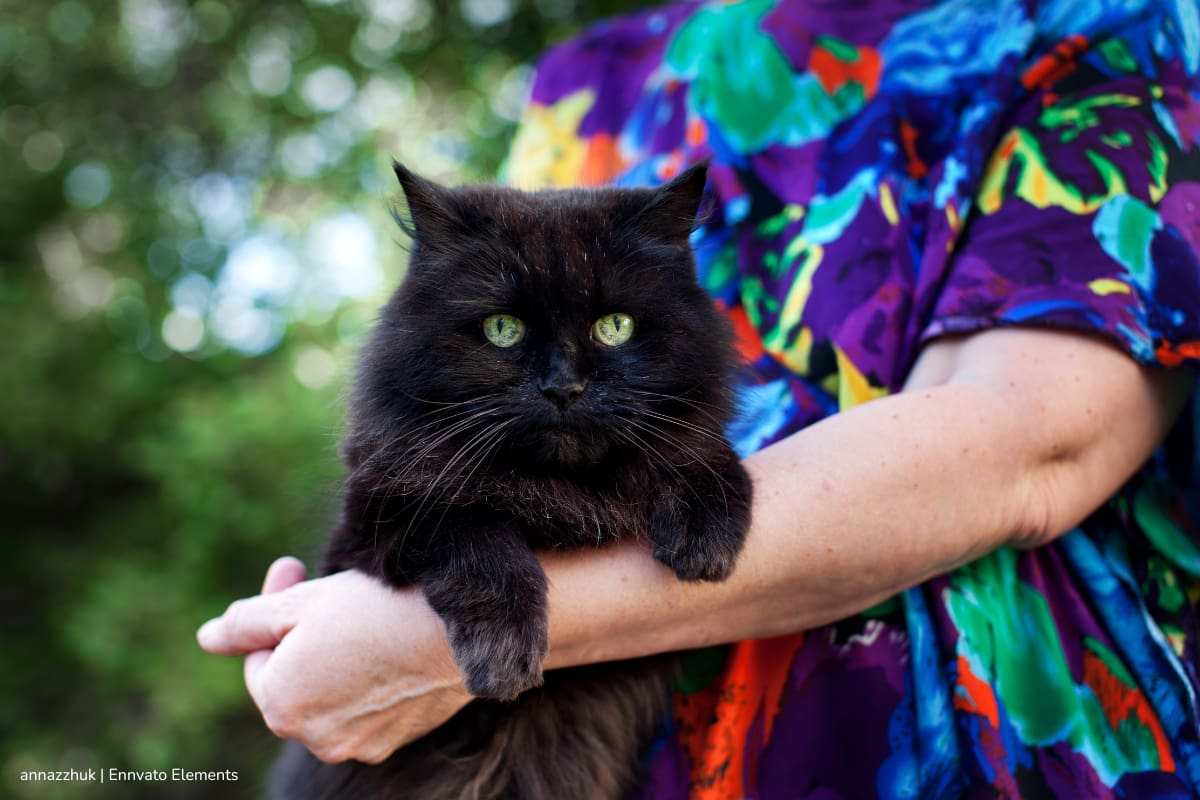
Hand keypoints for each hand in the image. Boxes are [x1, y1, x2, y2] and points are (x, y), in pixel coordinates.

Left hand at [197, 557, 471, 763]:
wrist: (464, 627)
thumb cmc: (379, 606)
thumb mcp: (303, 601)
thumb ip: (246, 622)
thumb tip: (206, 638)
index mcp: (279, 702)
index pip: (258, 656)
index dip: (274, 610)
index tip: (297, 568)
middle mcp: (313, 736)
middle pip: (294, 678)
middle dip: (303, 635)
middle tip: (330, 590)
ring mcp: (357, 744)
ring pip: (331, 694)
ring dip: (336, 658)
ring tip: (367, 617)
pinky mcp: (395, 740)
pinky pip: (367, 708)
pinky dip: (371, 679)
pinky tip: (392, 644)